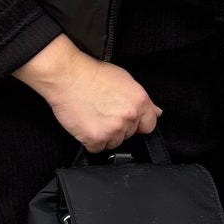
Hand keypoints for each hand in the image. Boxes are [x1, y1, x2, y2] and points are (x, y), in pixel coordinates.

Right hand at [13, 34, 160, 150]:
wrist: (67, 76)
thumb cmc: (93, 74)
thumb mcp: (125, 79)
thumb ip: (142, 100)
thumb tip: (156, 112)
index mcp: (139, 102)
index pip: (149, 125)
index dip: (137, 123)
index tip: (127, 120)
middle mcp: (129, 117)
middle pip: (129, 135)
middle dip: (118, 127)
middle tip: (103, 112)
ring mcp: (112, 130)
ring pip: (113, 143)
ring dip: (104, 135)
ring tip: (93, 117)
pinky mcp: (95, 138)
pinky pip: (96, 148)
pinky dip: (90, 141)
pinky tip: (85, 125)